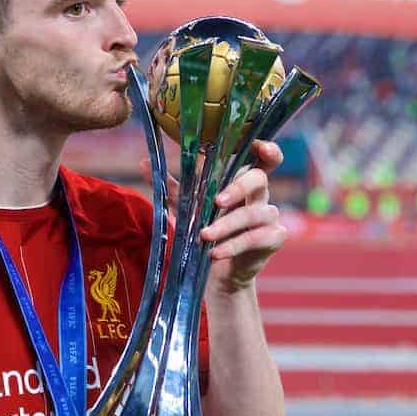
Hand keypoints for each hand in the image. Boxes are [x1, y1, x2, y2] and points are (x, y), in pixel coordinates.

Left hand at [144, 140, 286, 294]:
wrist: (216, 270)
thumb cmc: (205, 230)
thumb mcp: (187, 208)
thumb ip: (172, 187)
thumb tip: (144, 164)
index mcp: (244, 181)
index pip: (263, 159)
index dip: (268, 149)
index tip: (259, 145)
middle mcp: (261, 195)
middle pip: (259, 179)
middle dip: (238, 187)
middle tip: (217, 201)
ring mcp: (270, 216)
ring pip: (253, 213)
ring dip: (227, 224)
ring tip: (204, 235)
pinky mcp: (273, 239)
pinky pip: (254, 239)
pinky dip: (232, 245)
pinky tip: (215, 253)